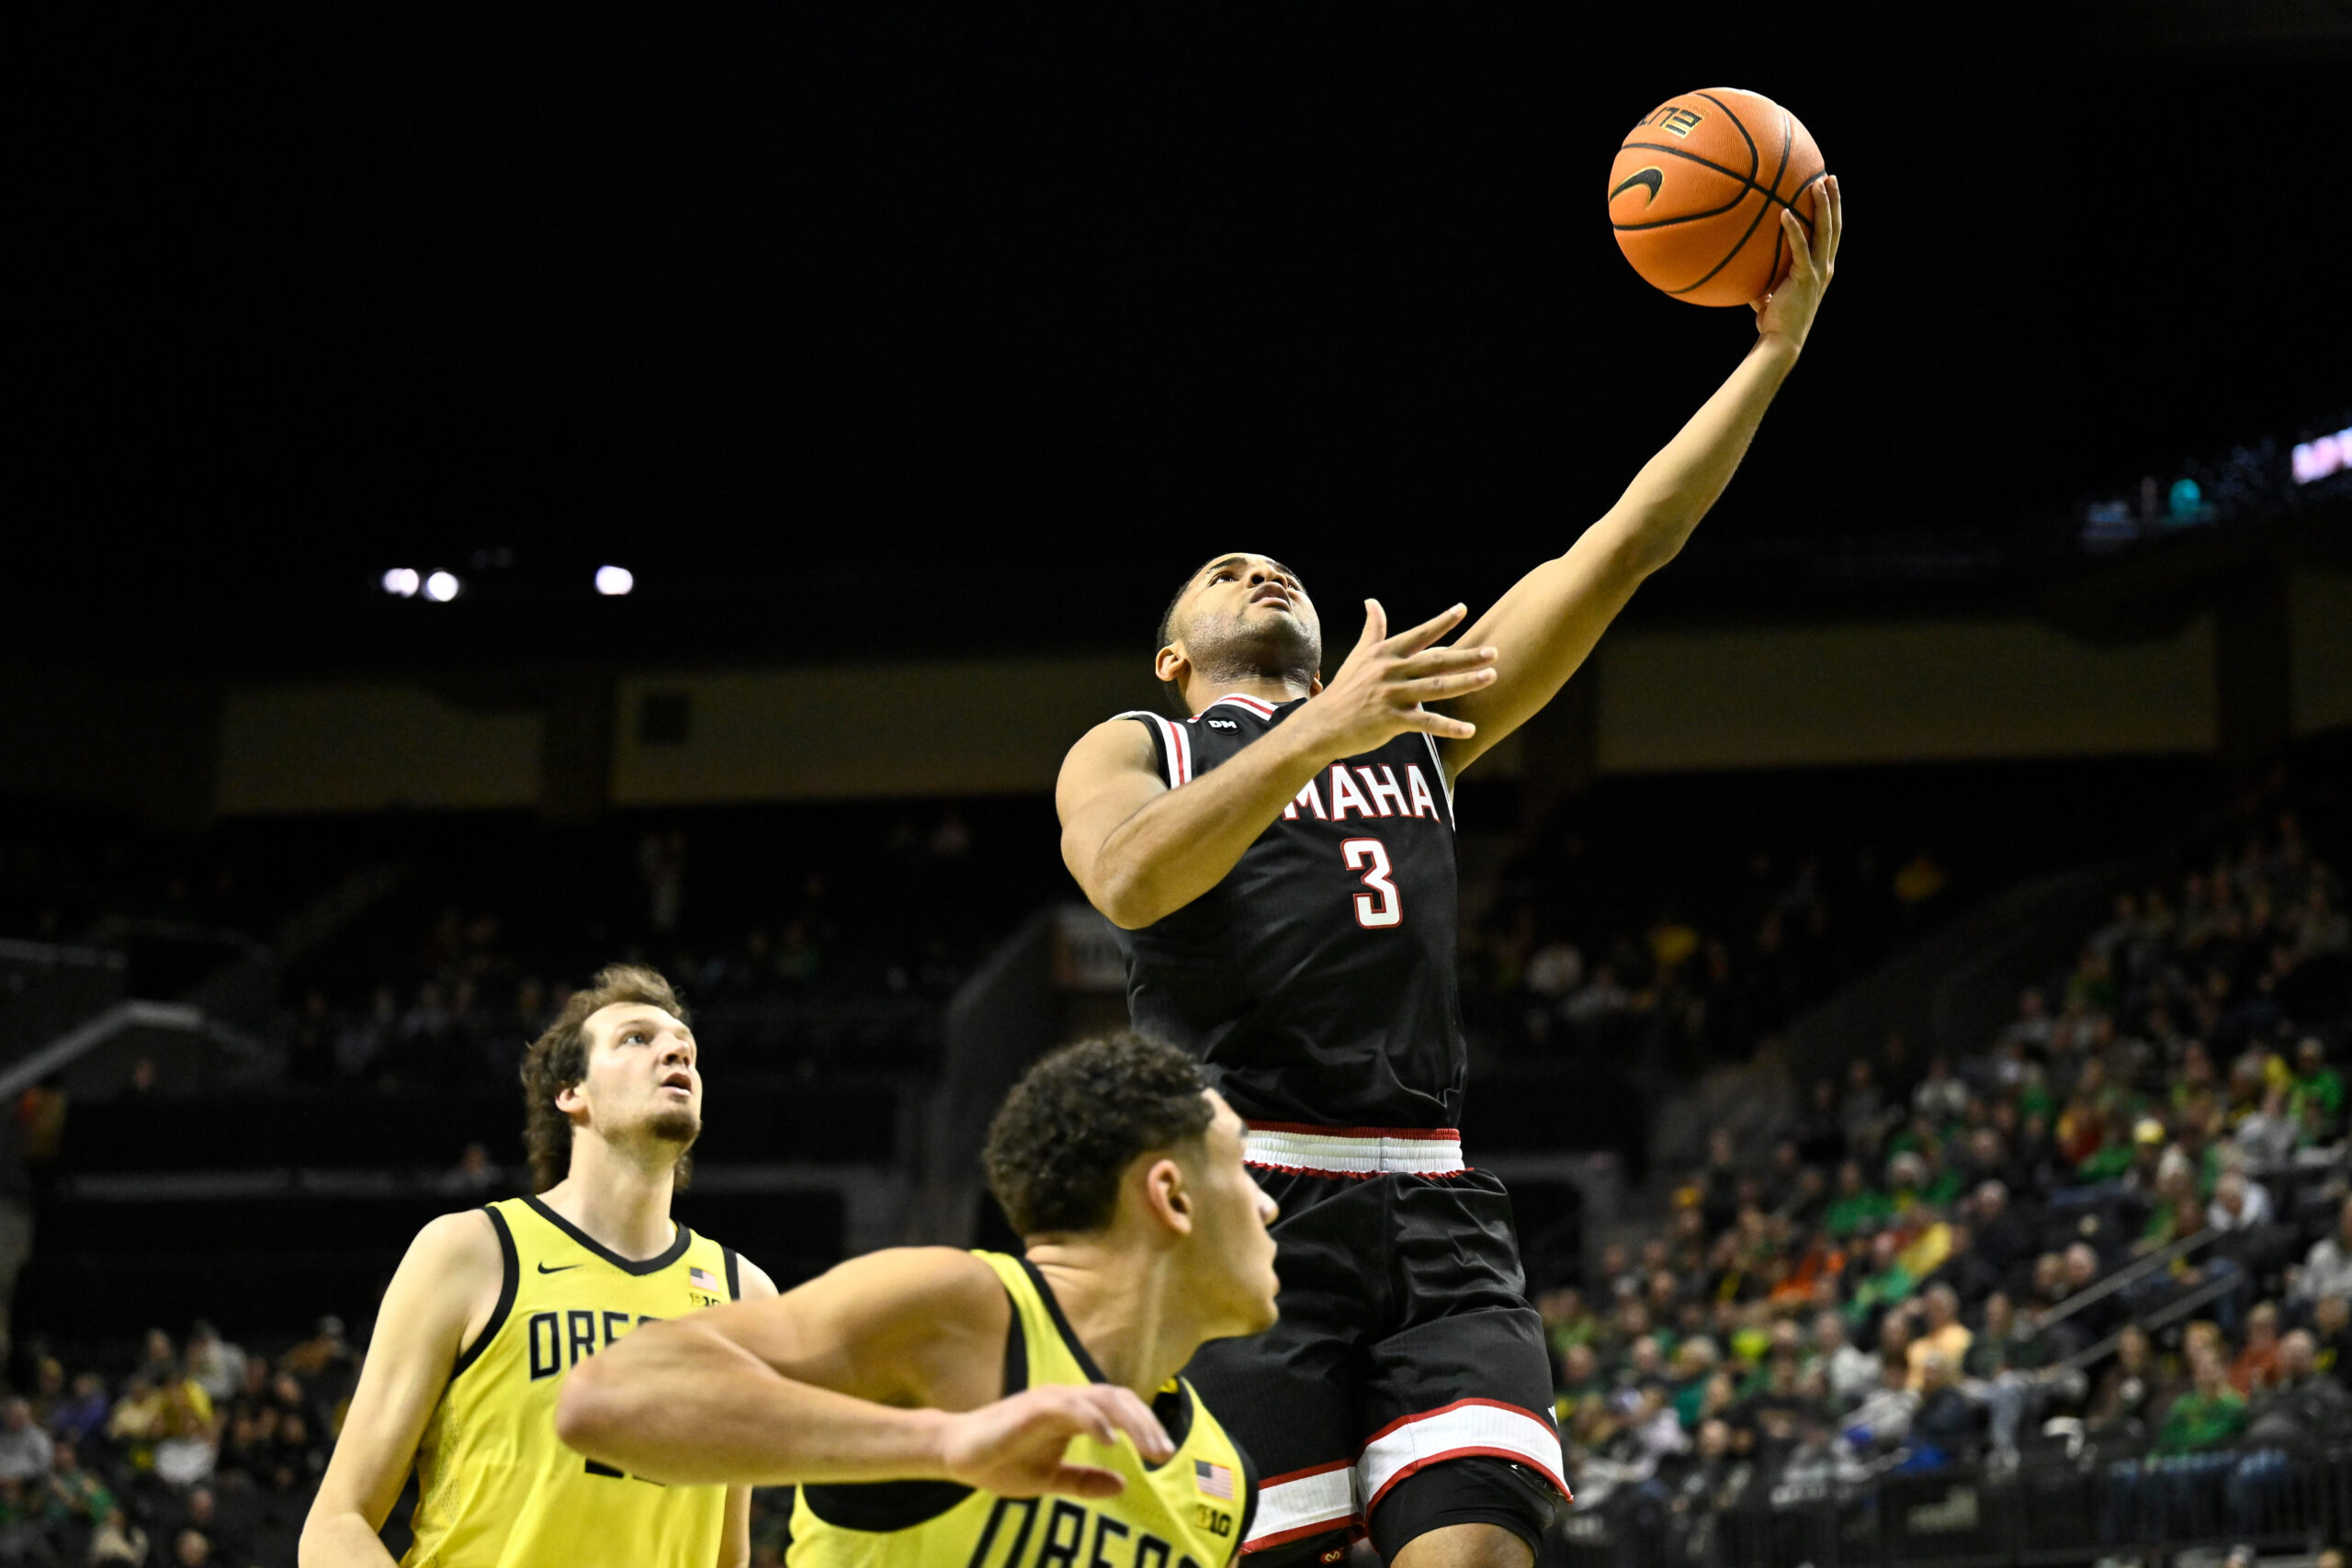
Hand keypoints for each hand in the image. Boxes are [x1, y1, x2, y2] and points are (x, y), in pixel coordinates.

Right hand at [936, 1384, 1173, 1499]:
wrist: (956, 1455)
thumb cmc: (999, 1462)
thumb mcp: (1049, 1479)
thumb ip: (1083, 1481)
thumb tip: (1122, 1485)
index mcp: (1073, 1414)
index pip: (1120, 1408)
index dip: (1146, 1426)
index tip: (1164, 1454)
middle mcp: (1066, 1400)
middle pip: (1119, 1399)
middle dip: (1147, 1423)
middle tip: (1165, 1453)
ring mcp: (1050, 1400)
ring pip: (1102, 1398)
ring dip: (1131, 1421)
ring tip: (1148, 1448)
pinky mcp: (1033, 1407)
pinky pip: (1071, 1407)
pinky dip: (1095, 1421)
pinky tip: (1110, 1442)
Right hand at [1293, 600, 1496, 758]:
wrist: (1324, 724)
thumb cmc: (1346, 689)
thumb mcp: (1360, 656)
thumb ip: (1373, 629)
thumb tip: (1372, 601)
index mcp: (1385, 654)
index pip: (1419, 635)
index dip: (1441, 622)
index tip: (1463, 609)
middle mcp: (1390, 671)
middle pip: (1435, 661)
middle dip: (1466, 656)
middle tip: (1493, 652)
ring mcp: (1391, 695)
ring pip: (1435, 687)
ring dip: (1465, 682)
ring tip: (1491, 676)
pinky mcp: (1391, 720)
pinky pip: (1426, 723)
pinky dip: (1449, 727)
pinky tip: (1470, 730)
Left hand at [1753, 174, 1840, 349]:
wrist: (1781, 340)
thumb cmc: (1775, 320)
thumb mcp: (1770, 295)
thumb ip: (1763, 282)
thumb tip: (1744, 274)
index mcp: (1820, 269)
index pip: (1830, 235)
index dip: (1832, 212)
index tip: (1828, 191)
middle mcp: (1824, 267)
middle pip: (1834, 227)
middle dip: (1834, 200)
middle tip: (1830, 177)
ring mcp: (1818, 272)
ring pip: (1825, 231)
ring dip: (1823, 205)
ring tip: (1818, 183)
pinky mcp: (1805, 278)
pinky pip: (1800, 248)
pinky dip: (1794, 229)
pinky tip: (1784, 212)